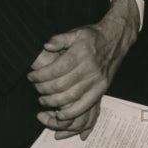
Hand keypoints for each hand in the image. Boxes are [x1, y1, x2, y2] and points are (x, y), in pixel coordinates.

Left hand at [28, 0, 139, 138]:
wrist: (116, 39)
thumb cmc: (93, 36)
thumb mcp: (76, 32)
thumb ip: (59, 39)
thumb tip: (46, 46)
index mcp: (81, 53)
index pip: (55, 69)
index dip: (40, 75)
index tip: (31, 77)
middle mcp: (89, 68)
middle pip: (60, 85)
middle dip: (43, 89)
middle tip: (35, 88)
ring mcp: (96, 80)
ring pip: (70, 97)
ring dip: (53, 102)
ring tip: (43, 100)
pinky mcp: (102, 89)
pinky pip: (85, 105)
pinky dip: (71, 113)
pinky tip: (60, 115)